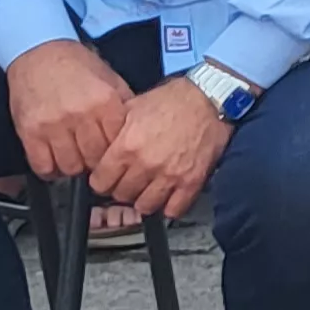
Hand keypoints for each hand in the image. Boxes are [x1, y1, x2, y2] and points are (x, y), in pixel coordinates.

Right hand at [4, 38, 129, 180]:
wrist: (39, 52)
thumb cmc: (77, 66)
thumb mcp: (110, 79)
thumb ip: (125, 105)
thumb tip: (139, 132)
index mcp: (105, 102)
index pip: (117, 145)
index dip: (116, 154)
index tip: (112, 156)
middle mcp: (80, 115)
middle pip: (95, 160)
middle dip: (96, 164)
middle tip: (92, 159)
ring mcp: (53, 125)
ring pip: (70, 167)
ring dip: (74, 167)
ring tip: (74, 158)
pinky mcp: (30, 132)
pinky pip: (43, 166)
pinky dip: (50, 170)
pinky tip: (54, 161)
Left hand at [87, 78, 233, 220]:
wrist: (209, 99)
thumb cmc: (172, 100)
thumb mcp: (133, 107)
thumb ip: (114, 131)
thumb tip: (100, 147)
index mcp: (127, 147)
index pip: (100, 182)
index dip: (102, 180)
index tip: (107, 177)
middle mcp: (145, 165)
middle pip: (121, 196)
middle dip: (122, 189)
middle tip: (129, 180)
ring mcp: (169, 176)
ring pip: (145, 207)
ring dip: (144, 199)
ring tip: (147, 189)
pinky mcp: (191, 182)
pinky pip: (174, 210)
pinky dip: (169, 206)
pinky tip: (168, 195)